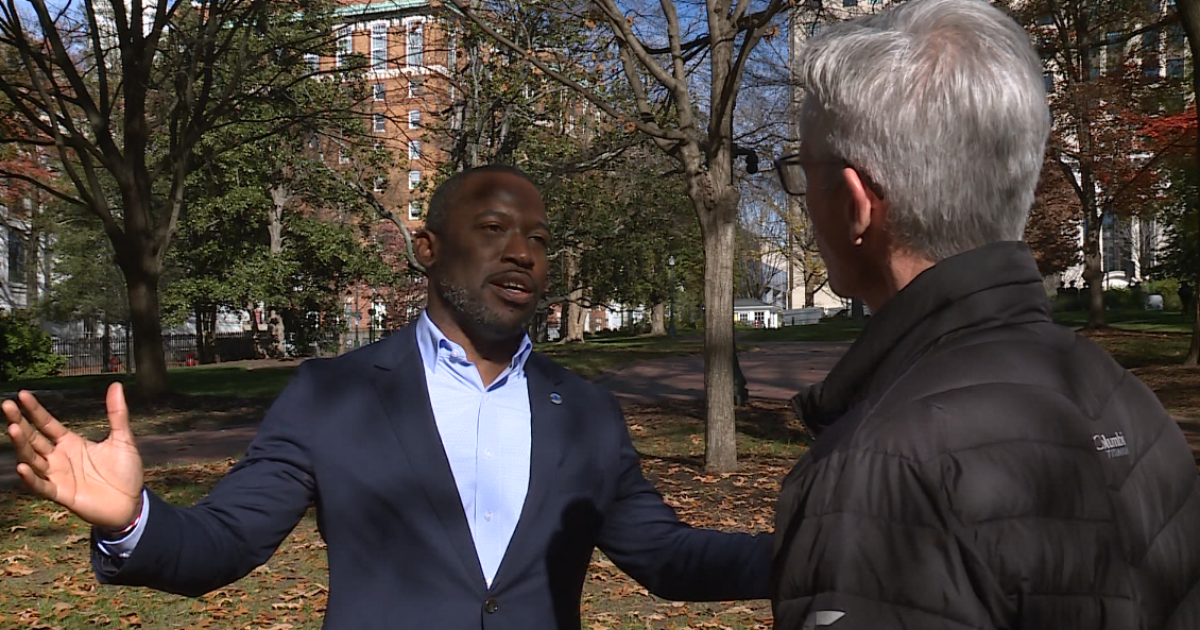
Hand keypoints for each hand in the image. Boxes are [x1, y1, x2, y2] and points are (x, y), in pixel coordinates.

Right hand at [3, 382, 143, 528]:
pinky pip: (41, 486)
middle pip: (33, 438)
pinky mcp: (61, 494)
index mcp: (71, 443)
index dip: (34, 410)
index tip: (21, 395)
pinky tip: (21, 466)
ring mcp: (58, 476)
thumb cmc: (126, 471)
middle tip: (6, 405)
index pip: (46, 423)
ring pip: (33, 458)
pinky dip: (31, 478)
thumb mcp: (123, 439)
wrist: (132, 503)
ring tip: (13, 428)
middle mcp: (59, 458)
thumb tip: (116, 384)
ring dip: (22, 445)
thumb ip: (117, 413)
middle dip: (19, 422)